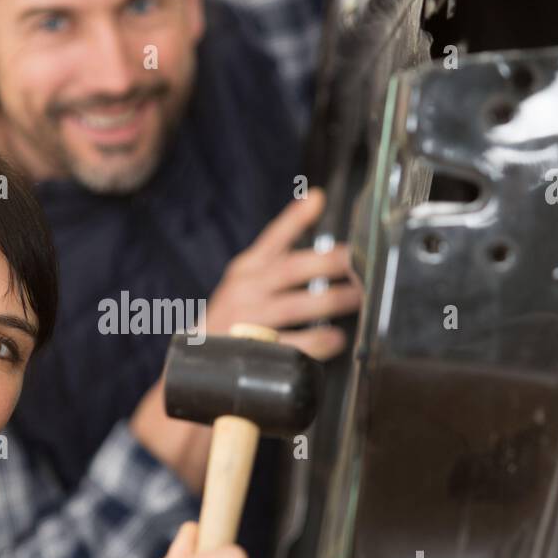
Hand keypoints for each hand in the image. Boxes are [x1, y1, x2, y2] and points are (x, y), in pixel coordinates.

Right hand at [204, 189, 359, 358]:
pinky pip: (291, 345)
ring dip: (331, 301)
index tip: (317, 200)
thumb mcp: (248, 275)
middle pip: (289, 270)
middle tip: (359, 262)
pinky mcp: (253, 352)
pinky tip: (336, 338)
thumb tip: (315, 198)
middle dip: (328, 264)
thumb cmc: (234, 313)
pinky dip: (317, 341)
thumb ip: (281, 242)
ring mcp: (246, 321)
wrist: (199, 358)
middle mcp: (244, 290)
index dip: (295, 219)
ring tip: (357, 298)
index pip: (272, 238)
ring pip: (294, 307)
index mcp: (246, 269)